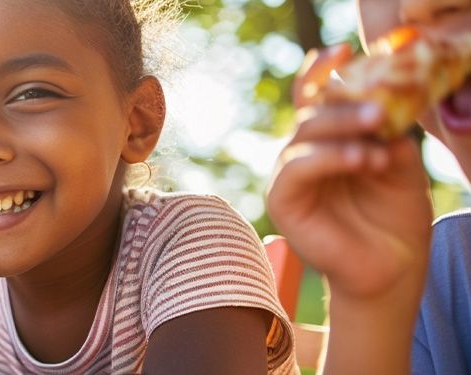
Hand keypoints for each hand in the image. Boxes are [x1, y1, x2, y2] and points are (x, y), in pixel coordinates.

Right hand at [267, 44, 432, 300]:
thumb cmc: (394, 219)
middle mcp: (302, 155)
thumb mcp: (400, 167)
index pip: (314, 99)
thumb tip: (384, 113)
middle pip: (310, 113)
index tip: (342, 50)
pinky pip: (295, 169)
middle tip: (381, 108)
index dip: (321, 73)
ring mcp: (289, 177)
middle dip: (344, 104)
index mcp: (326, 142)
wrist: (390, 270)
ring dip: (341, 128)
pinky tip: (362, 158)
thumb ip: (387, 138)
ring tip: (379, 132)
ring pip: (302, 136)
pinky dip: (328, 158)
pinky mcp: (283, 201)